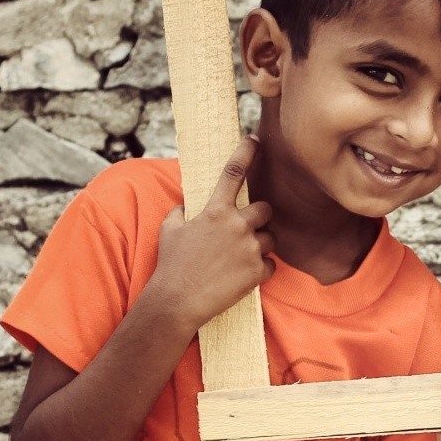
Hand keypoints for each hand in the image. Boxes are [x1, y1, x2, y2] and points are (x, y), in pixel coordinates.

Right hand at [146, 134, 274, 332]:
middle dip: (258, 217)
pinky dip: (260, 269)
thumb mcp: (169, 230)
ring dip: (260, 244)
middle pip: (265, 208)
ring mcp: (249, 248)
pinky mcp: (258, 271)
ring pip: (270, 237)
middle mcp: (236, 225)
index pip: (233, 173)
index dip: (246, 152)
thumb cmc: (171, 265)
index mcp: (214, 211)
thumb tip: (186, 206)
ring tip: (238, 258)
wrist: (177, 302)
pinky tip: (241, 275)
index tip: (255, 139)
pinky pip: (271, 264)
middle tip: (244, 230)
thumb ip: (181, 212)